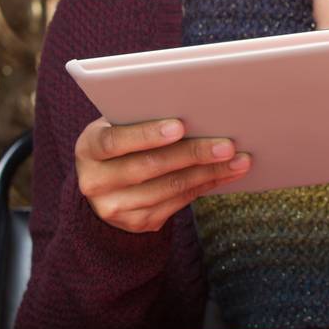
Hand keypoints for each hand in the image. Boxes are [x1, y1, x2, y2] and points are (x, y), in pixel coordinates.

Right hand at [74, 117, 251, 233]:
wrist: (107, 183)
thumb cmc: (125, 140)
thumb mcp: (121, 125)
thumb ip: (144, 116)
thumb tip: (197, 106)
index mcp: (89, 148)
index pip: (115, 141)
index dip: (147, 134)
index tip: (180, 126)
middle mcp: (95, 181)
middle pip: (149, 167)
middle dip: (192, 154)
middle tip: (227, 144)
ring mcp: (115, 207)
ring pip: (169, 188)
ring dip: (209, 173)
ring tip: (239, 160)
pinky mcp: (137, 222)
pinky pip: (178, 202)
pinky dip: (207, 185)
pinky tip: (228, 173)